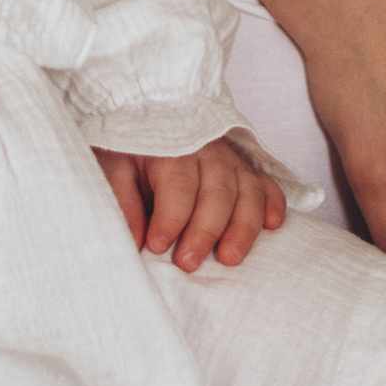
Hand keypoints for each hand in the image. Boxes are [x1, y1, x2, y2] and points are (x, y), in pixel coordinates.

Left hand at [95, 136, 285, 271]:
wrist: (146, 122)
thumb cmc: (127, 154)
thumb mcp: (111, 170)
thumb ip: (122, 203)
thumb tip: (133, 242)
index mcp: (172, 149)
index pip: (178, 186)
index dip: (170, 219)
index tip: (156, 246)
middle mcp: (207, 151)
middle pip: (217, 191)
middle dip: (205, 230)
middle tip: (188, 263)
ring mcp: (231, 160)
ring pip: (248, 190)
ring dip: (243, 226)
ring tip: (230, 258)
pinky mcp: (245, 169)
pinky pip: (267, 184)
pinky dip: (274, 203)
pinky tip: (273, 225)